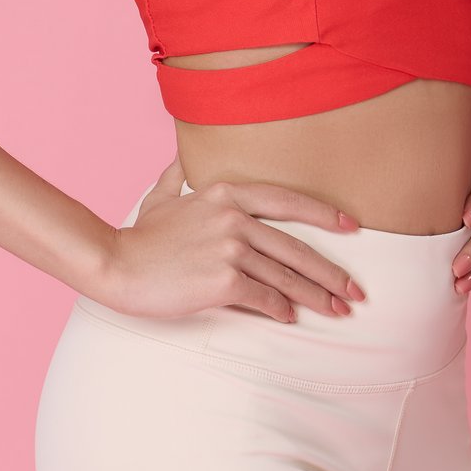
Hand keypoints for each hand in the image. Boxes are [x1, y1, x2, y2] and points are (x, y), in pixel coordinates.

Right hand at [97, 154, 367, 324]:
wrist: (116, 265)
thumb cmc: (140, 236)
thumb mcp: (162, 195)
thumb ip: (179, 174)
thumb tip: (183, 153)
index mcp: (226, 193)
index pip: (288, 200)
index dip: (323, 214)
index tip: (351, 227)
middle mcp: (234, 218)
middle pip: (296, 247)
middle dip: (331, 273)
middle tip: (354, 292)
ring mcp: (229, 249)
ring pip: (286, 277)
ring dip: (315, 297)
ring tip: (335, 311)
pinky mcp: (223, 282)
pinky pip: (264, 298)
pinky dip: (280, 310)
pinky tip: (289, 317)